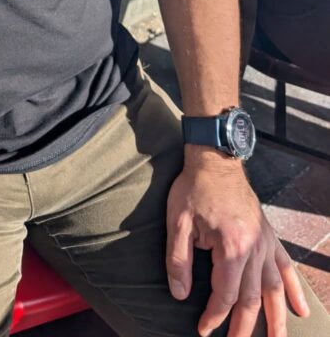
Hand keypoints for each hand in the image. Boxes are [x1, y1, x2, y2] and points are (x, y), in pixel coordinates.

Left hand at [166, 154, 309, 336]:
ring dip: (277, 318)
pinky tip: (301, 310)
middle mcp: (254, 248)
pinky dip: (294, 289)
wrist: (214, 159)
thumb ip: (178, 260)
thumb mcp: (177, 222)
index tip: (204, 330)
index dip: (214, 316)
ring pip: (274, 288)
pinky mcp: (268, 235)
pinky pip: (286, 266)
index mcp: (231, 246)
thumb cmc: (193, 188)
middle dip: (244, 327)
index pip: (226, 294)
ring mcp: (265, 242)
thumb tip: (179, 294)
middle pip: (252, 298)